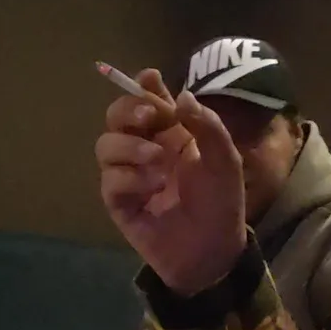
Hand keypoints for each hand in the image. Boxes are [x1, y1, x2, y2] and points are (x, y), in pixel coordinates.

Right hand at [96, 69, 247, 295]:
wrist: (213, 251)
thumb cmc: (222, 205)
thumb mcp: (225, 162)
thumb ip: (208, 127)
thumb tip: (181, 95)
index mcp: (172, 134)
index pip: (149, 100)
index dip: (144, 86)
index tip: (150, 78)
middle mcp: (146, 149)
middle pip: (117, 116)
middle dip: (128, 109)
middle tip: (150, 116)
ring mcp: (129, 175)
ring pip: (105, 144)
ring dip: (130, 146)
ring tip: (158, 162)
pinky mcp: (119, 202)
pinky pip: (109, 180)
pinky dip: (130, 178)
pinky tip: (153, 188)